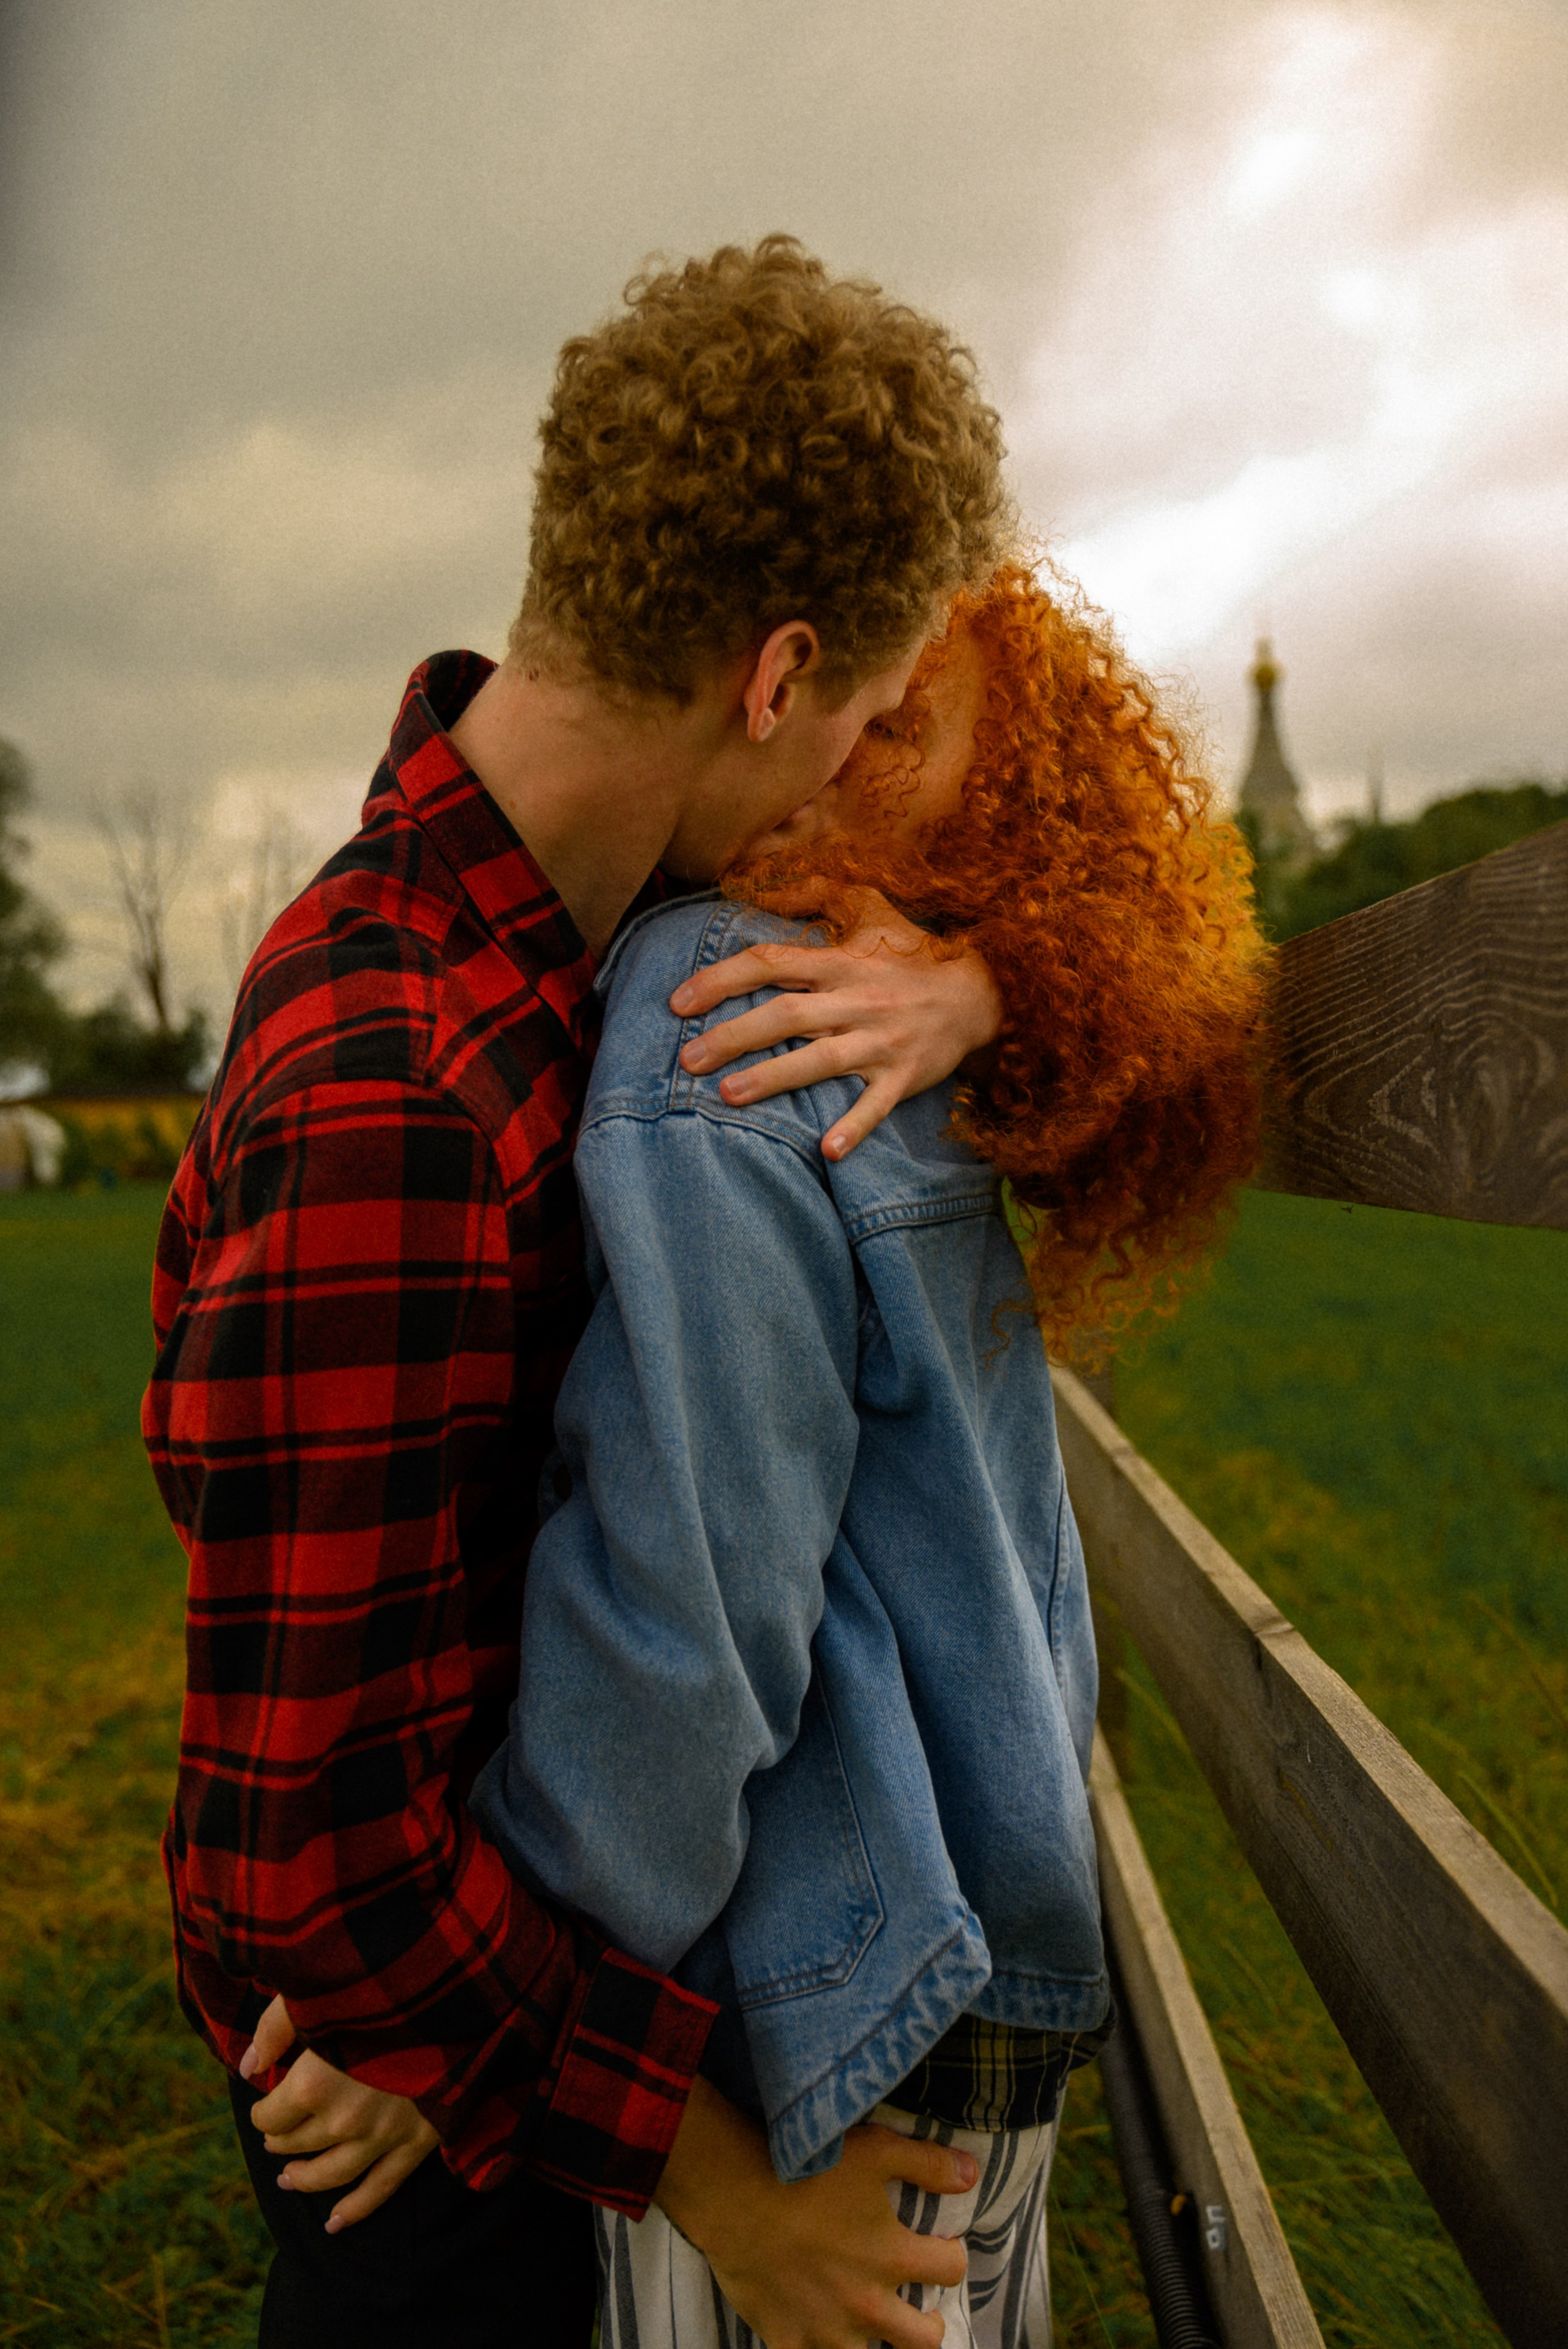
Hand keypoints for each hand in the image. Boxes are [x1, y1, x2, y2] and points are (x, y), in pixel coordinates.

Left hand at [243, 1997, 439, 2232]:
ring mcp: (383, 2137)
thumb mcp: (319, 1995)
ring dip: (305, 2179)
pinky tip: (335, 2223)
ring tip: (288, 2178)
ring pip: (332, 2174)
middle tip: (275, 2134)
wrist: (453, 1997)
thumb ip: (276, 2028)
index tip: (266, 2099)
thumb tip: (247, 2066)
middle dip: (281, 2140)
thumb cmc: (379, 1989)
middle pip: (298, 2144)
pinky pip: (382, 2188)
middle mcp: (344, 2120)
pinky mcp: (418, 2142)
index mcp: (314, 2084)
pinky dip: (357, 2209)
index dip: (264, 2109)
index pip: (271, 2115)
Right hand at [654, 2075, 973, 2348]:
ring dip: (879, 2345)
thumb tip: (973, 2175)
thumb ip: (928, 2163)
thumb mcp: (875, 2150)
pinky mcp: (788, 2343)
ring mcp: (827, 2331)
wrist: (734, 2194)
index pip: (951, 2270)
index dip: (951, 2255)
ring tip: (873, 2329)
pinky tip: (819, 2338)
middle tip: (920, 2311)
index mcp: (893, 2257)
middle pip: (926, 2340)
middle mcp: (868, 2304)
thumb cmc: (806, 2169)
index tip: (941, 2248)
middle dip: (930, 2324)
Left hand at [670, 888, 1001, 1159]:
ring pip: (822, 1059)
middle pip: (787, 1014)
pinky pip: (877, 1104)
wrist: (979, 994)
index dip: (722, 979)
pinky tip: (826, 1149)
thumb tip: (767, 881)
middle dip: (734, 1036)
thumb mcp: (871, 908)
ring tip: (727, 1095)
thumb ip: (819, 892)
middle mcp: (856, 1000)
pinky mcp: (905, 1076)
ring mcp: (881, 1040)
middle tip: (687, 1058)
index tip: (678, 1002)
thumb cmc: (912, 953)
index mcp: (840, 962)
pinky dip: (855, 1126)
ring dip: (775, 1078)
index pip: (771, 962)